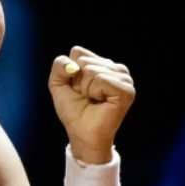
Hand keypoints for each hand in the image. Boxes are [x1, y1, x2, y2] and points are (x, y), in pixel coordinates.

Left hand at [49, 46, 134, 162]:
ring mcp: (124, 78)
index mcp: (102, 64)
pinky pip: (101, 79)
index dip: (70, 73)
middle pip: (84, 60)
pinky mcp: (126, 89)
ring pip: (91, 70)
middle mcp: (116, 68)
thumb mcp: (58, 84)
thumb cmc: (73, 110)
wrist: (81, 132)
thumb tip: (74, 65)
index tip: (77, 89)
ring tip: (93, 100)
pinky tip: (101, 101)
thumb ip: (59, 65)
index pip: (78, 52)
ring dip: (85, 89)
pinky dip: (94, 92)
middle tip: (86, 97)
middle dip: (77, 82)